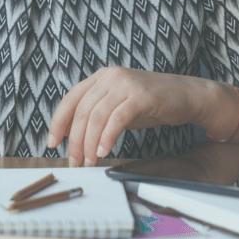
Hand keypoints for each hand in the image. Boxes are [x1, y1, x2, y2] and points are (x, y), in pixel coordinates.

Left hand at [47, 67, 202, 166]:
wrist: (186, 95)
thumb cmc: (151, 103)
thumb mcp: (117, 106)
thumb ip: (96, 116)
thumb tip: (70, 137)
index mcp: (101, 77)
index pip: (70, 99)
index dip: (58, 122)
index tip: (52, 143)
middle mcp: (110, 77)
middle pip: (82, 111)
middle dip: (74, 140)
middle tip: (74, 161)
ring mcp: (126, 84)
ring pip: (96, 116)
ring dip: (89, 143)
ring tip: (89, 161)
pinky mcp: (141, 95)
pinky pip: (117, 119)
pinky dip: (107, 137)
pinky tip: (104, 151)